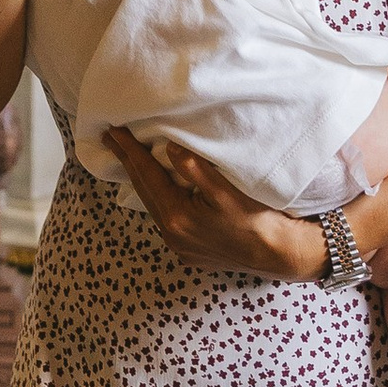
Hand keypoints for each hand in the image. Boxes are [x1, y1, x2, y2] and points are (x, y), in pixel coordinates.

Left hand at [105, 130, 326, 280]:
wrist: (278, 255)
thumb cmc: (258, 221)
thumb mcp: (228, 193)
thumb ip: (197, 170)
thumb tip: (169, 148)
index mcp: (178, 217)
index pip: (146, 175)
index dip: (129, 151)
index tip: (113, 131)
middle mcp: (172, 234)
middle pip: (144, 190)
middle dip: (127, 162)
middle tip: (109, 138)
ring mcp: (179, 245)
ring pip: (152, 205)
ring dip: (140, 180)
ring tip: (128, 159)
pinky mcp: (188, 251)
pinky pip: (164, 218)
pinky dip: (157, 198)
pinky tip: (157, 188)